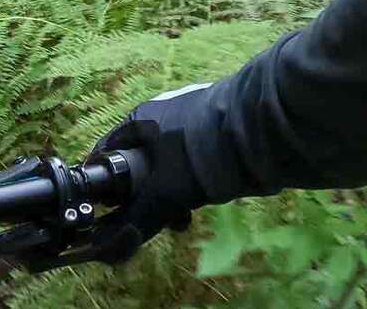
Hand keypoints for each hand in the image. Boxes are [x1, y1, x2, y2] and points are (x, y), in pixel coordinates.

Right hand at [87, 83, 211, 263]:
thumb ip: (137, 220)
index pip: (107, 152)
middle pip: (139, 162)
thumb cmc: (200, 154)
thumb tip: (108, 252)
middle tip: (155, 219)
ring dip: (171, 193)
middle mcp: (161, 115)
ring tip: (183, 216)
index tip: (109, 212)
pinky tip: (207, 197)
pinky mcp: (216, 130)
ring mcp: (190, 120)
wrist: (261, 130)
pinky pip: (193, 162)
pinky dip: (194, 182)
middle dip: (145, 196)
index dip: (105, 183)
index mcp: (139, 118)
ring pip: (167, 165)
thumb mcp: (165, 192)